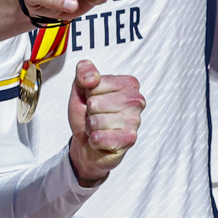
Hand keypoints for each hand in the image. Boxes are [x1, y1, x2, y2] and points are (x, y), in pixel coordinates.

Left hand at [66, 60, 142, 185]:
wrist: (87, 144)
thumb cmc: (87, 114)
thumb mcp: (80, 89)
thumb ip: (83, 72)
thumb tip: (92, 78)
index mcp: (128, 83)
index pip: (95, 84)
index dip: (88, 94)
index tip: (95, 100)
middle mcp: (136, 100)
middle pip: (94, 103)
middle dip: (89, 113)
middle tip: (96, 116)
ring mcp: (135, 120)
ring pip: (95, 121)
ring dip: (91, 127)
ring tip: (99, 128)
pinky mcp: (129, 139)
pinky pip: (99, 137)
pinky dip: (94, 140)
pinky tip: (102, 140)